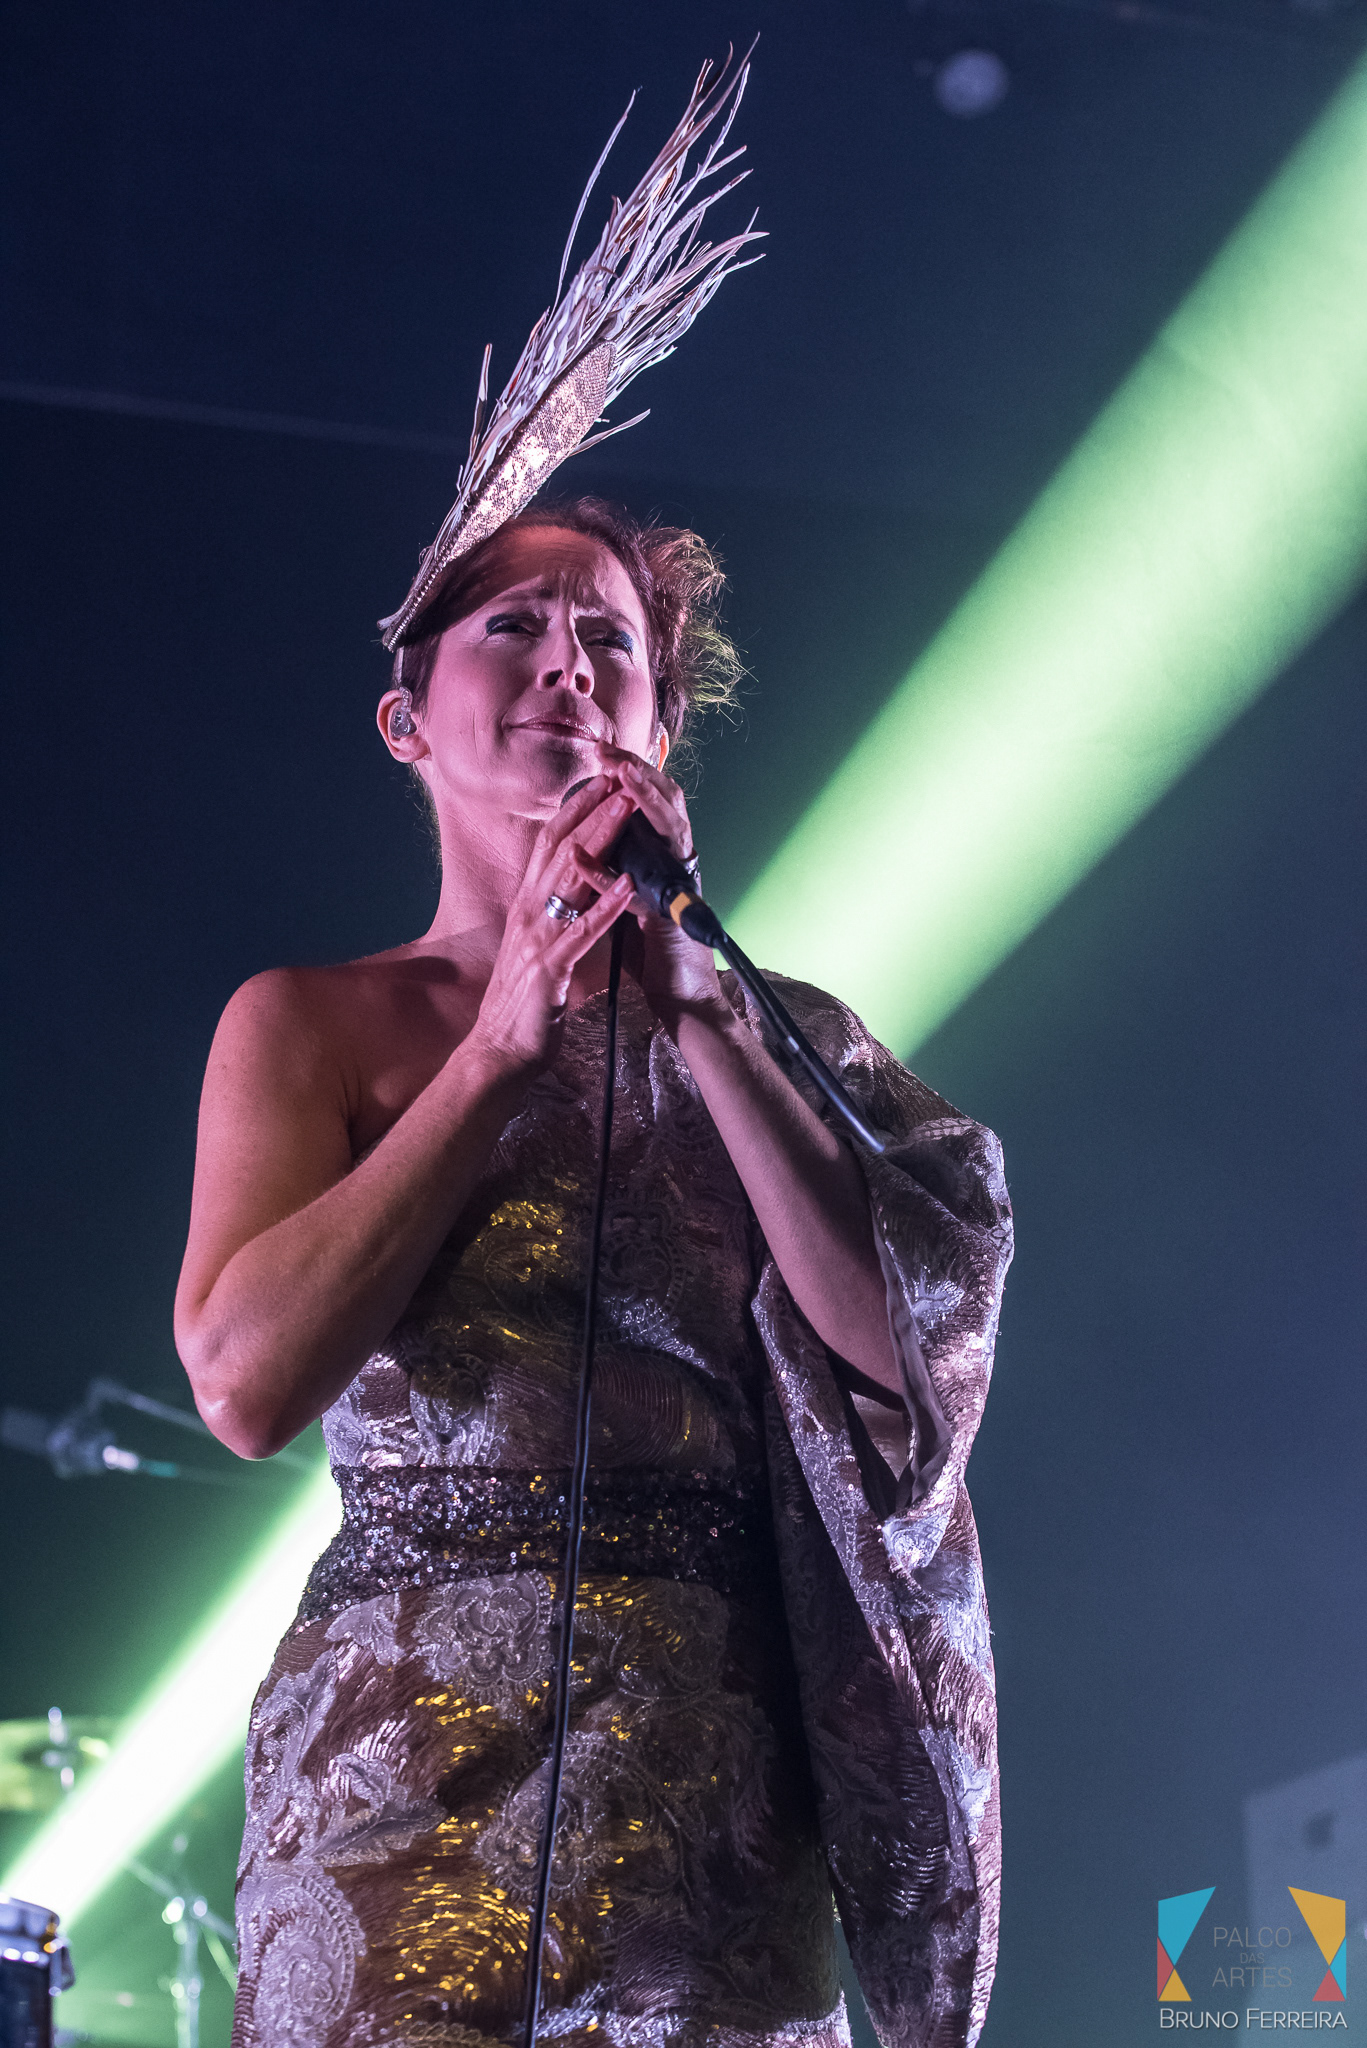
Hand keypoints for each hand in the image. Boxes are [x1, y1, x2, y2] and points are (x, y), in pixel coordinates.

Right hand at [465, 776, 635, 1076]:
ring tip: (627, 811)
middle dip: (591, 811)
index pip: (550, 846)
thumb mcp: (541, 945)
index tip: (602, 779)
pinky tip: (628, 885)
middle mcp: (528, 913)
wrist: (501, 1050)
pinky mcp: (549, 969)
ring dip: (600, 842)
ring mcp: (536, 939)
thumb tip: (579, 886)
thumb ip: (557, 913)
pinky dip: (605, 906)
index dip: (575, 810)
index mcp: (528, 906)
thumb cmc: (528, 1001)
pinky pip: (581, 932)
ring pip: (570, 879)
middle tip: (619, 777)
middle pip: (560, 850)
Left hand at [569, 745, 725, 1034]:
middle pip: (665, 802)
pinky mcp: (673, 916)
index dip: (629, 775)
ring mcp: (680, 887)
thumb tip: (589, 847)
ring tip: (620, 772)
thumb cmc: (654, 955)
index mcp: (663, 860)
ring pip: (670, 827)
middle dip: (636, 771)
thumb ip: (616, 872)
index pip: (650, 804)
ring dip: (644, 797)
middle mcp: (677, 865)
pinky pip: (644, 883)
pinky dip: (610, 870)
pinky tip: (585, 852)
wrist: (681, 1000)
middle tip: (606, 748)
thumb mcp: (628, 901)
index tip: (600, 751)